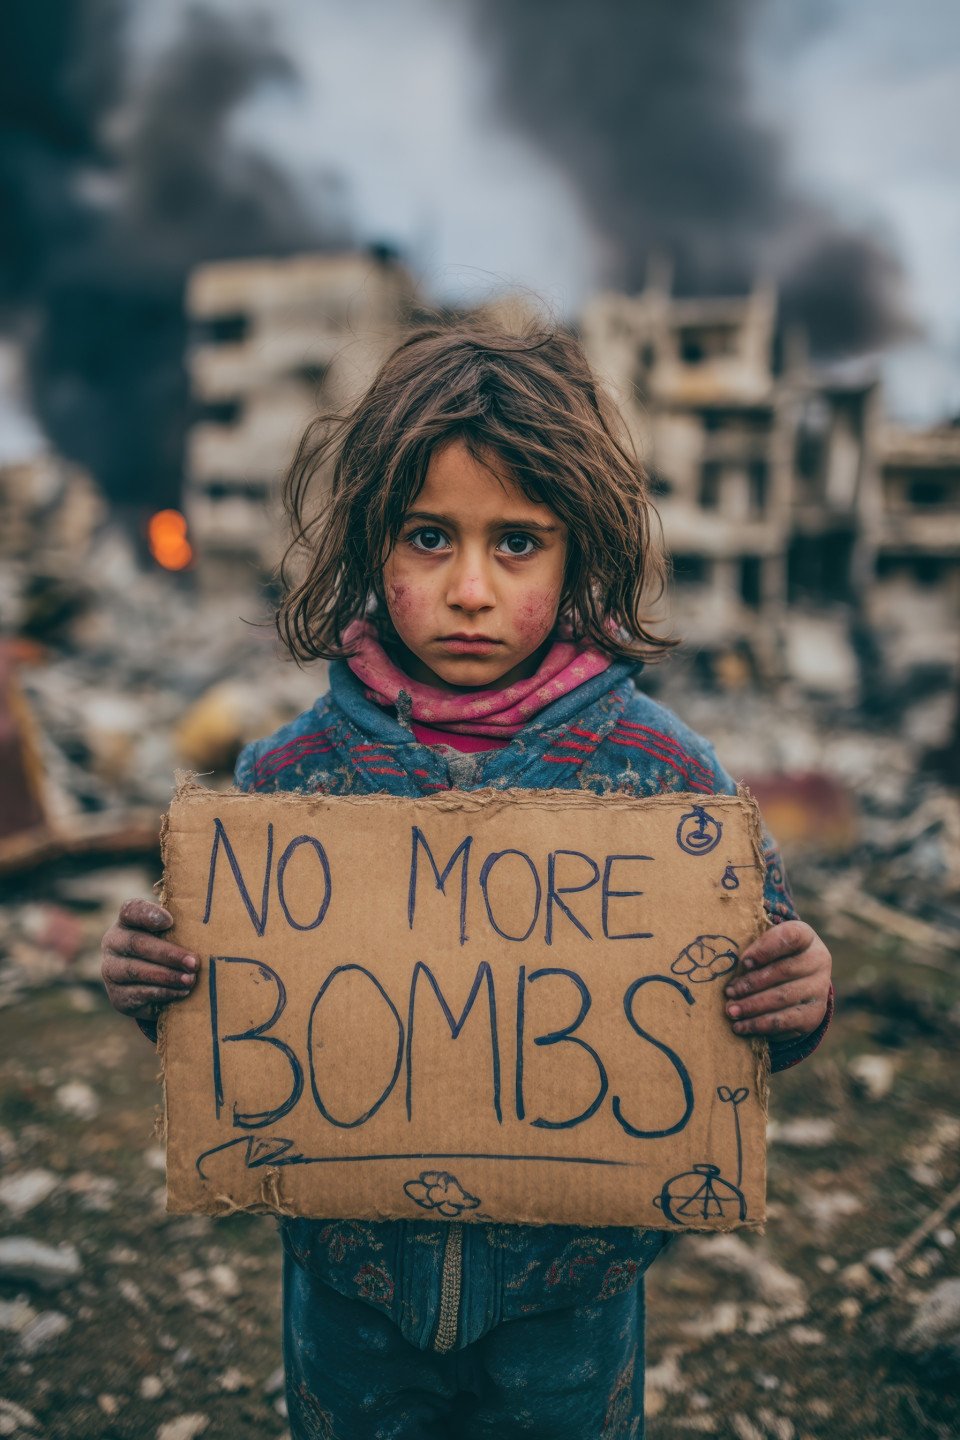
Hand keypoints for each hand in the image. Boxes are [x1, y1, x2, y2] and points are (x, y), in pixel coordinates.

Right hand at [101, 899, 198, 1018]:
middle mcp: (113, 943)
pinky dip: (163, 993)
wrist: (151, 984)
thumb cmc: (168, 948)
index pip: (131, 910)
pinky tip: (181, 992)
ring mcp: (111, 970)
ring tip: (191, 979)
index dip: (148, 915)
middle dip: (168, 954)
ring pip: (136, 972)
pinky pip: (139, 994)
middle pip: (137, 944)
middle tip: (194, 962)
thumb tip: (212, 926)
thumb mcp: (172, 933)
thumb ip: (182, 925)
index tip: (170, 921)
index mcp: (126, 920)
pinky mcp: (118, 996)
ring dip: (167, 976)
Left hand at [724, 920, 830, 1039]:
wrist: (799, 981)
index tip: (744, 962)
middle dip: (752, 983)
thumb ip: (752, 950)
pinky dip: (760, 1025)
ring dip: (753, 1006)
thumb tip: (730, 967)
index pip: (790, 937)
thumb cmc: (772, 957)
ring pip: (783, 998)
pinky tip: (742, 1027)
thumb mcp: (765, 946)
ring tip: (731, 1011)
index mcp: (805, 937)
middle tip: (728, 992)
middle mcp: (818, 961)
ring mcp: (819, 989)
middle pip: (783, 971)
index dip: (766, 948)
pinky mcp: (813, 1014)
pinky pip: (786, 1021)